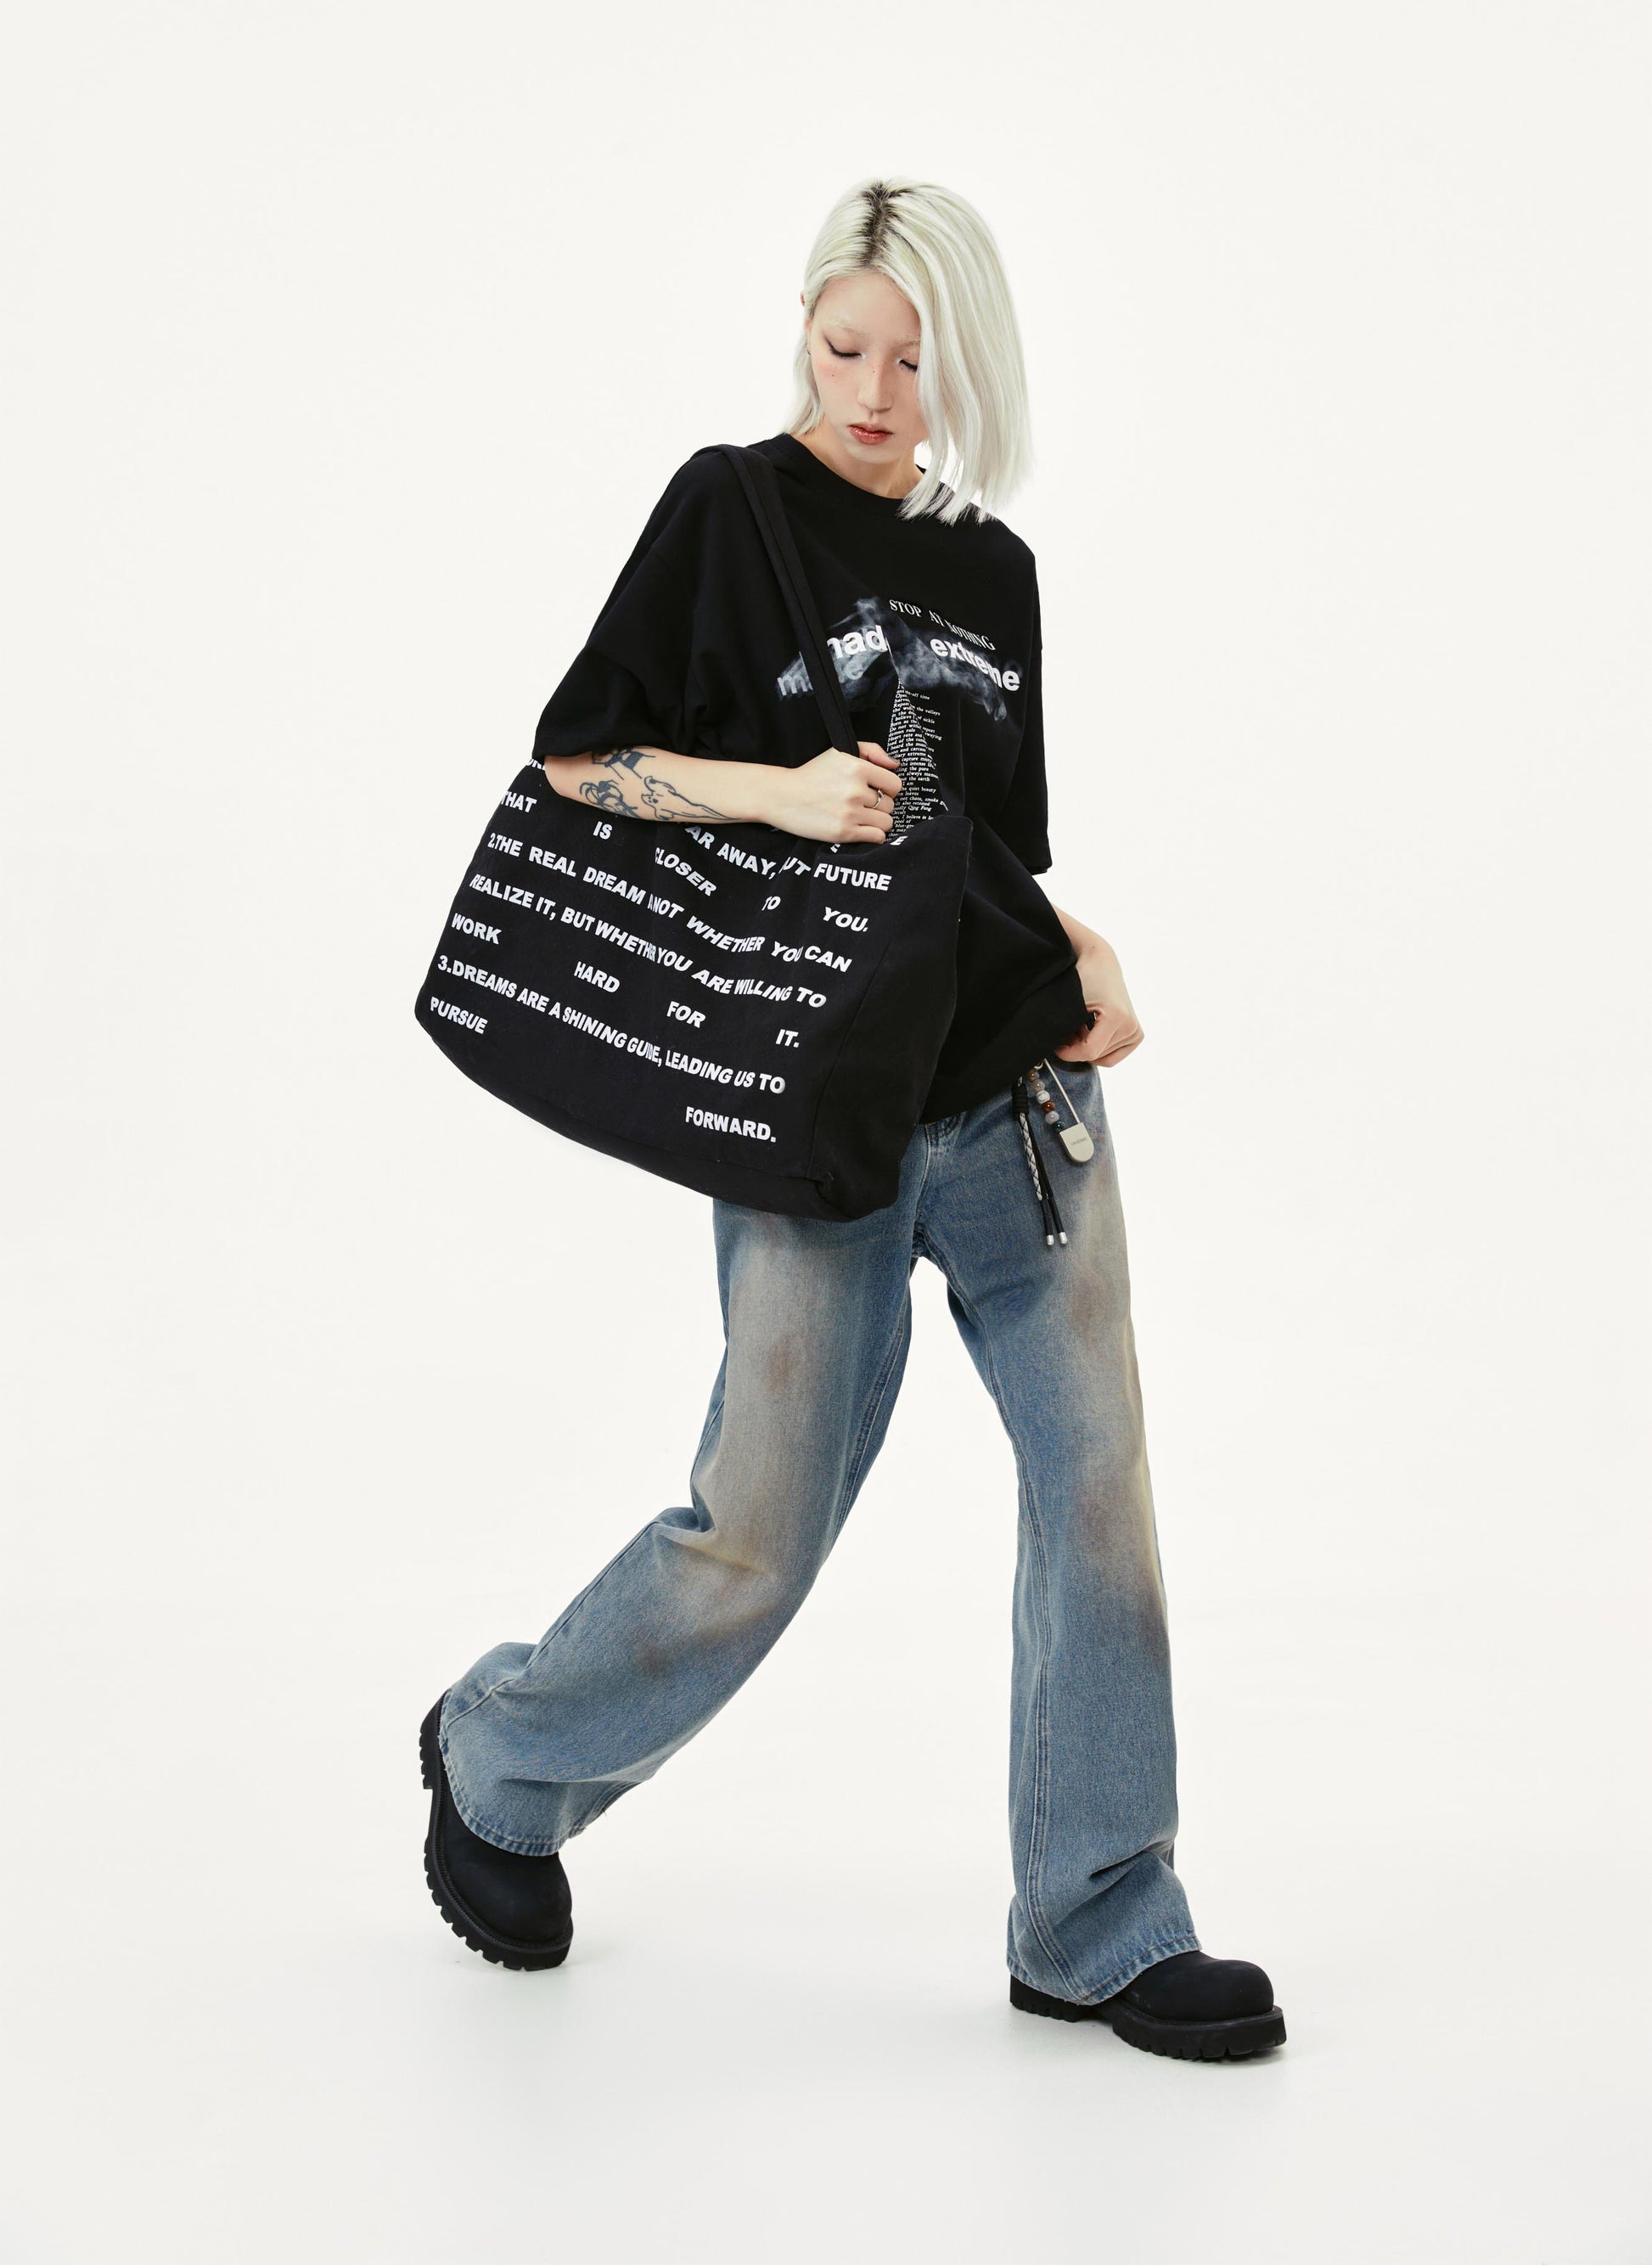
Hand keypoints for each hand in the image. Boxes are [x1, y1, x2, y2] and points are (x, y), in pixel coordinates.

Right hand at [762, 742, 902, 843]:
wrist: (782, 796)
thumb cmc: (813, 774)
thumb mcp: (840, 752)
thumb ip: (871, 751)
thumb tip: (895, 765)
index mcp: (857, 767)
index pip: (894, 785)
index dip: (886, 789)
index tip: (873, 790)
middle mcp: (855, 790)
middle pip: (889, 805)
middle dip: (878, 805)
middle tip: (859, 804)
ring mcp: (850, 812)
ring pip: (886, 822)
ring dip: (876, 821)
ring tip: (859, 816)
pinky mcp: (843, 832)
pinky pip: (877, 837)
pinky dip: (873, 835)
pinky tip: (860, 828)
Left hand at [1052, 935, 1144, 1065]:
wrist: (1101, 965)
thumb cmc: (1083, 979)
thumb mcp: (1070, 1003)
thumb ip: (1063, 1028)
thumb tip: (1056, 1052)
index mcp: (1117, 1017)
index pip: (1089, 1051)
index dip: (1069, 1053)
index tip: (1056, 1046)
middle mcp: (1131, 1026)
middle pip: (1097, 1056)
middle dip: (1078, 1049)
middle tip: (1067, 1031)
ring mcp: (1135, 1031)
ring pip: (1105, 1058)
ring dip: (1088, 1048)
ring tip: (1079, 1028)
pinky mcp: (1136, 1034)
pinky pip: (1114, 1055)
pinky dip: (1099, 1049)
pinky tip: (1090, 1032)